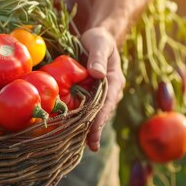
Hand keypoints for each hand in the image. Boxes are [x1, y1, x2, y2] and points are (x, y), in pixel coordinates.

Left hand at [80, 27, 125, 151]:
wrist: (96, 39)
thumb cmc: (99, 39)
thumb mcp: (99, 43)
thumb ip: (98, 57)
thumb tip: (96, 74)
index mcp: (115, 81)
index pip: (107, 103)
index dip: (101, 117)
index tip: (94, 130)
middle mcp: (109, 91)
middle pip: (101, 113)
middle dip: (95, 129)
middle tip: (89, 146)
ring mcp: (99, 94)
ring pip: (93, 114)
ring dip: (87, 129)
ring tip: (79, 145)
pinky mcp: (89, 94)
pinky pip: (84, 109)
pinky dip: (78, 120)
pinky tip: (70, 132)